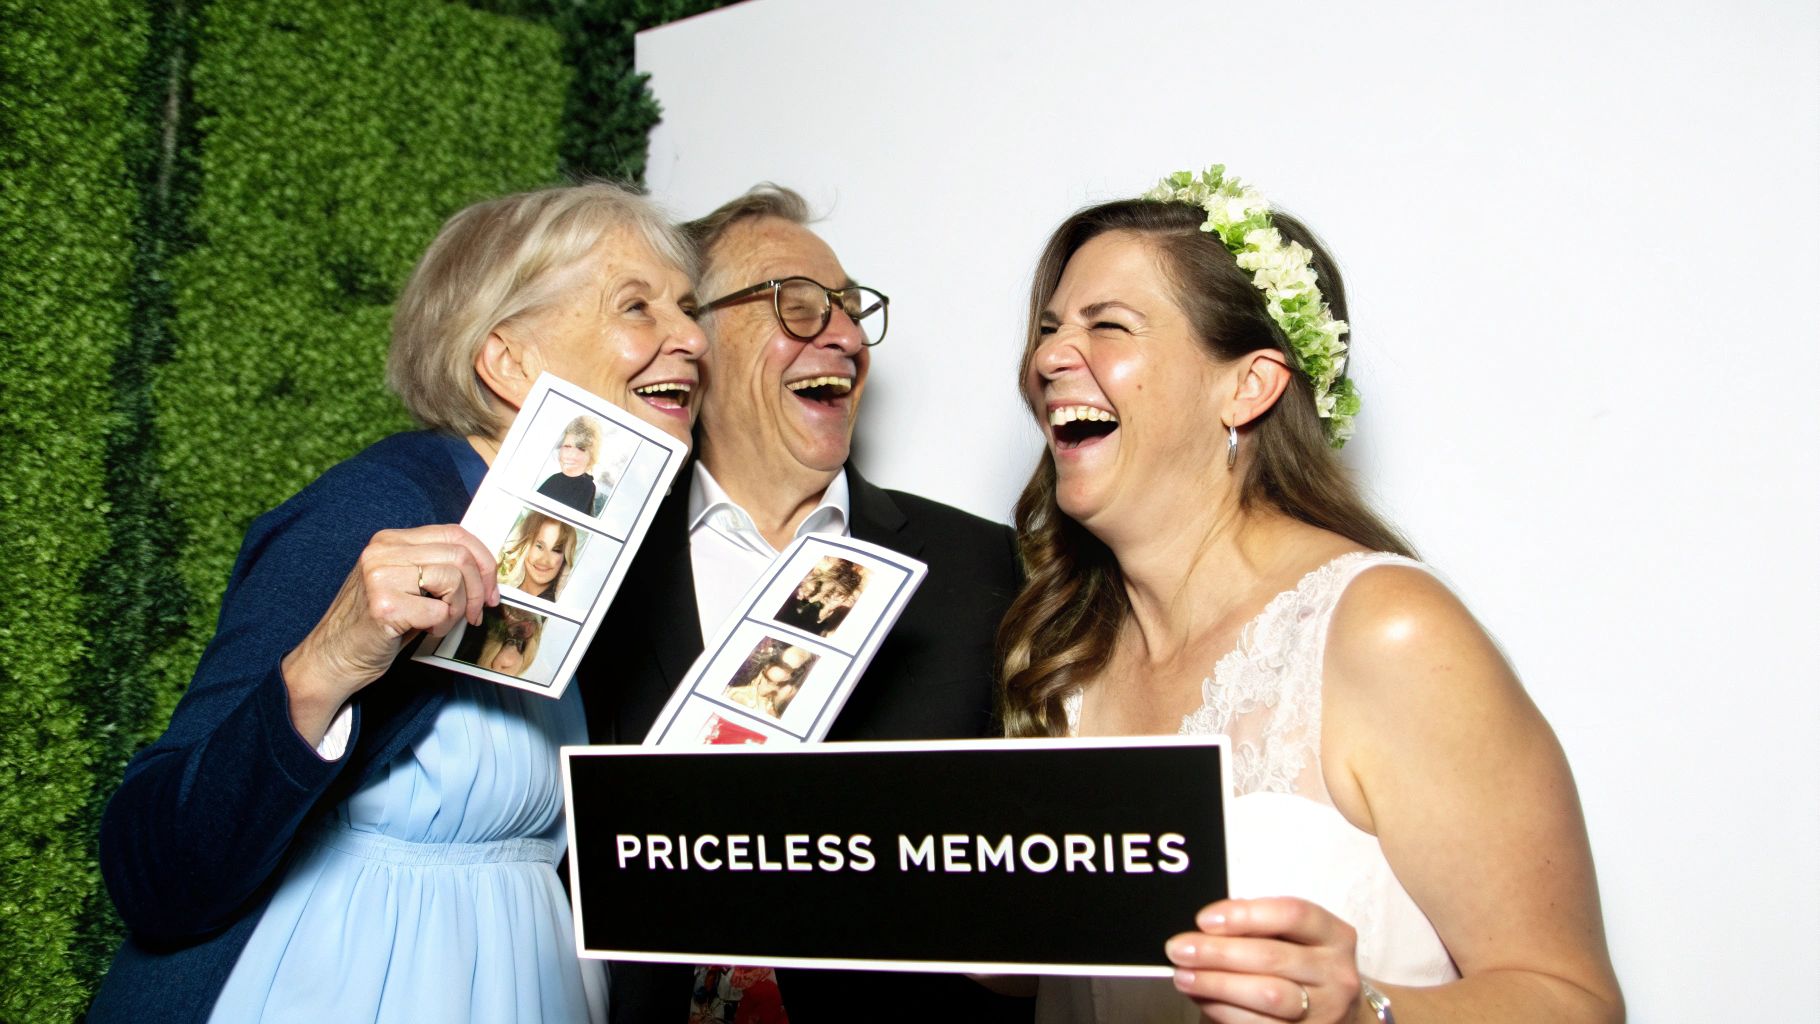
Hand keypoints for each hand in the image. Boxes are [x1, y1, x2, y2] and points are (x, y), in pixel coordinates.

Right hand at [282, 524, 497, 741]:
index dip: (483, 560)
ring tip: (441, 623)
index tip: (491, 588)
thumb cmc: (375, 624)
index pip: (454, 533)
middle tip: (476, 614)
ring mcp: (380, 576)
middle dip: (478, 589)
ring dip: (458, 609)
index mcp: (390, 540)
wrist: (332, 658)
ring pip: (453, 579)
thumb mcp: (403, 583)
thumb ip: (433, 566)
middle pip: (459, 556)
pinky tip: (426, 631)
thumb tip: (485, 570)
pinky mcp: (383, 606)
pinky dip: (443, 626)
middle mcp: (382, 551)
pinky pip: (439, 610)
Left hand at [1166, 897, 1361, 1022]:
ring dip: (1217, 984)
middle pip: (1272, 957)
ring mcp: (1327, 1010)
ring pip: (1267, 995)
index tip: (1204, 919)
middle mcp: (1337, 973)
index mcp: (1334, 936)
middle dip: (1218, 952)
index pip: (1292, 915)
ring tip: (1184, 976)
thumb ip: (1258, 928)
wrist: (1335, 1013)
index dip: (1245, 914)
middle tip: (1179, 949)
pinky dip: (1225, 1011)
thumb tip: (1206, 927)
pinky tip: (1203, 999)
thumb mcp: (1292, 938)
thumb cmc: (1300, 965)